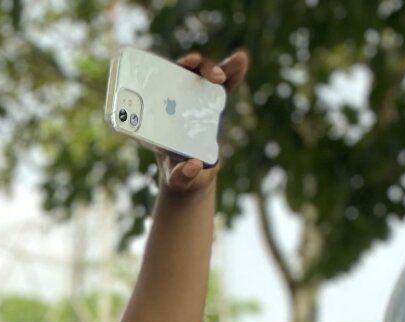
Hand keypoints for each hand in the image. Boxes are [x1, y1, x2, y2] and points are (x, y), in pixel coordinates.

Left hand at [157, 50, 247, 192]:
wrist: (190, 175)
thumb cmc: (177, 175)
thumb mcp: (177, 179)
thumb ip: (181, 175)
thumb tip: (193, 165)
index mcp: (162, 116)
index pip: (164, 85)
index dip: (175, 69)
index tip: (189, 63)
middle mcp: (177, 102)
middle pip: (187, 75)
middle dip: (201, 68)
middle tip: (217, 76)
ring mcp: (195, 100)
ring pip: (207, 77)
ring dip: (222, 67)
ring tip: (239, 59)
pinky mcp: (211, 103)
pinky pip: (224, 85)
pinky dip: (234, 73)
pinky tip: (242, 61)